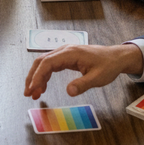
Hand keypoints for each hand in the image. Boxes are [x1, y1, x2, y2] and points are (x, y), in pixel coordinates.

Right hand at [24, 43, 142, 98]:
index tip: (33, 89)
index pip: (47, 63)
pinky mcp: (66, 57)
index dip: (38, 76)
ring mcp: (64, 53)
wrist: (115, 57)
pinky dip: (44, 75)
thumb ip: (82, 84)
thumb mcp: (97, 78)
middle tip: (28, 92)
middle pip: (41, 61)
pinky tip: (43, 86)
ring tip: (34, 93)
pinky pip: (51, 65)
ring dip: (37, 77)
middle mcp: (64, 50)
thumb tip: (69, 92)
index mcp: (70, 53)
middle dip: (32, 76)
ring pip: (44, 63)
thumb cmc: (108, 66)